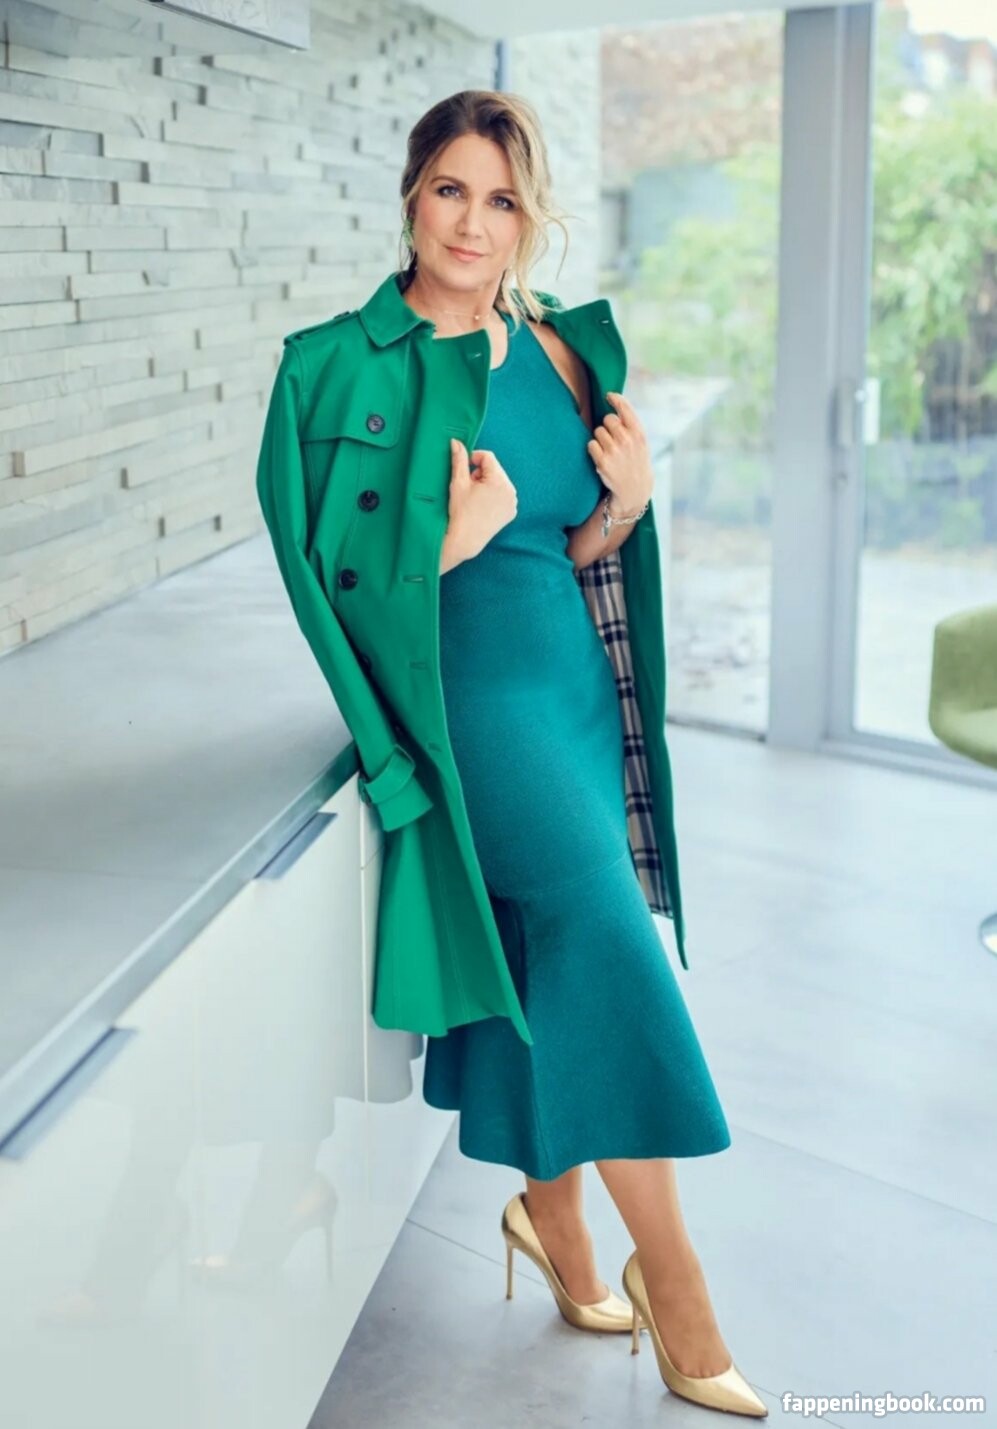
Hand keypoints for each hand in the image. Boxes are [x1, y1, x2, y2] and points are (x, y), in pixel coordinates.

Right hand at [443, 437, 517, 564]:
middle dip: (481, 473)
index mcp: (499, 481)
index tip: (465, 468)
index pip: (488, 457)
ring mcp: (513, 502)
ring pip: (499, 481)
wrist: (465, 539)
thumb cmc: (460, 512)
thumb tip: (456, 442)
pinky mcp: (511, 511)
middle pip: (495, 469)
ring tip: (475, 497)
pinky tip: (482, 506)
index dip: (474, 459)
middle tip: (469, 487)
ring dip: (487, 484)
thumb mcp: (458, 483)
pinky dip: (493, 495)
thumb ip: (459, 459)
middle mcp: (510, 491)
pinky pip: (503, 495)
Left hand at [587, 392, 653, 516]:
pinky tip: (603, 457)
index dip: (616, 399)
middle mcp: (627, 440)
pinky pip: (591, 444)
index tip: (609, 395)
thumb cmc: (635, 461)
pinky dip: (594, 449)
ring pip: (598, 431)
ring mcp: (614, 451)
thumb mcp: (640, 442)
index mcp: (638, 433)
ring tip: (610, 451)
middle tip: (613, 439)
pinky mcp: (602, 462)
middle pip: (608, 419)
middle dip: (608, 426)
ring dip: (601, 439)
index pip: (625, 408)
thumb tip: (613, 402)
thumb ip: (630, 424)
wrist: (634, 489)